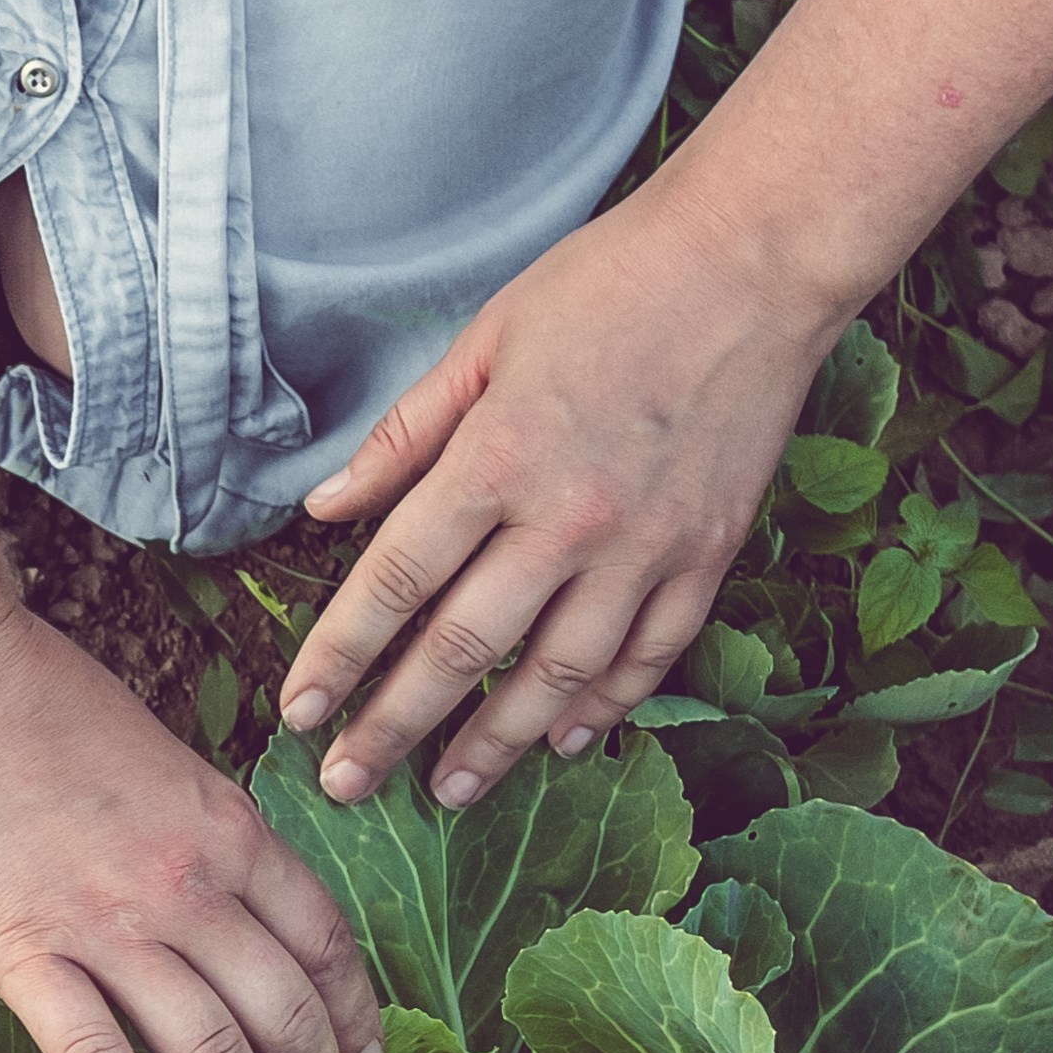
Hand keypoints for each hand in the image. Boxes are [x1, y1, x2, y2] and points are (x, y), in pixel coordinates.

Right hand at [0, 606, 382, 1052]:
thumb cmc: (37, 701)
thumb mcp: (160, 759)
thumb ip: (200, 834)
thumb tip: (226, 899)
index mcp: (228, 831)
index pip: (323, 943)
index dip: (358, 1017)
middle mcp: (188, 886)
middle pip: (287, 1013)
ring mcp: (108, 924)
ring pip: (214, 1051)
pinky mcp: (23, 952)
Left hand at [275, 185, 843, 814]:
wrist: (754, 263)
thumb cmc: (609, 286)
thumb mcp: (485, 339)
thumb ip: (404, 436)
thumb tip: (323, 507)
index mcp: (496, 459)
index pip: (395, 582)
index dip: (339, 657)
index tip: (299, 713)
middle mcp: (567, 519)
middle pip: (463, 649)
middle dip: (395, 728)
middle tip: (348, 784)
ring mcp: (645, 547)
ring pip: (557, 676)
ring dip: (496, 743)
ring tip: (449, 790)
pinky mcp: (706, 556)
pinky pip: (647, 657)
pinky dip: (602, 708)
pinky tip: (564, 743)